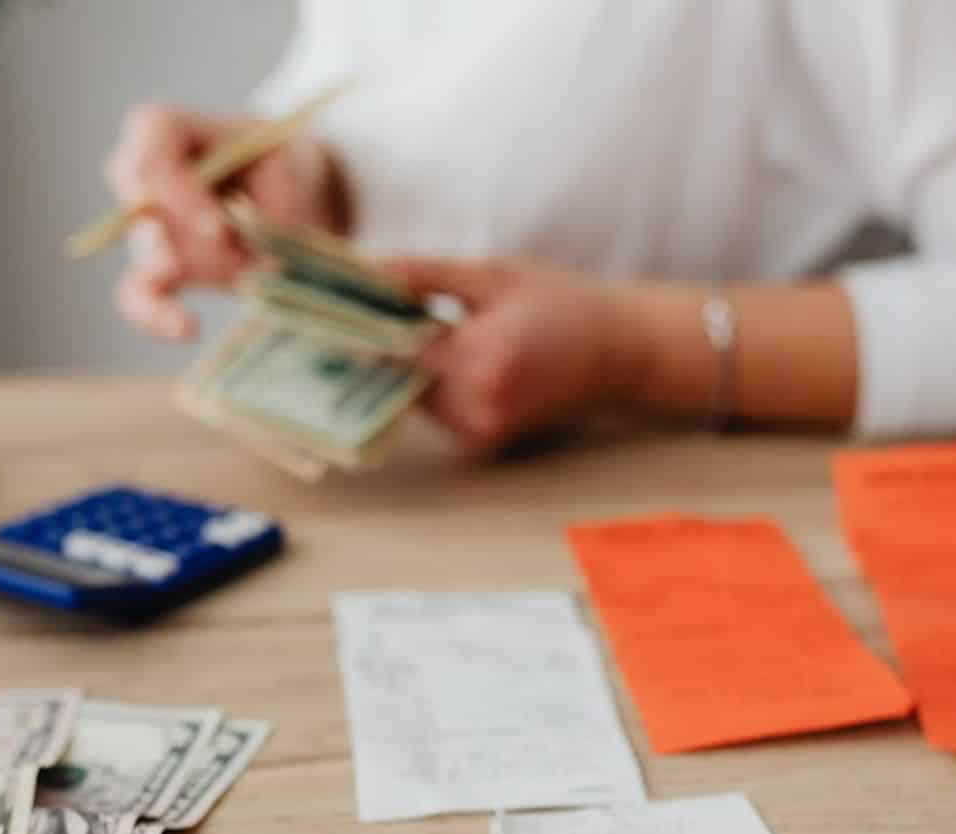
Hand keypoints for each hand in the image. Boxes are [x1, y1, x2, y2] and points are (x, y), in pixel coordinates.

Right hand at [104, 103, 346, 340]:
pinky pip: (138, 293)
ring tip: (196, 307)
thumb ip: (268, 209)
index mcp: (165, 131)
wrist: (283, 192)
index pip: (150, 153)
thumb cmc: (277, 166)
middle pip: (138, 202)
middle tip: (215, 250)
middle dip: (173, 232)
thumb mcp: (284, 170)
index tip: (217, 227)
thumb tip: (262, 266)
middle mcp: (141, 176)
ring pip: (146, 251)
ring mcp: (146, 225)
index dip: (177, 192)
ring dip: (185, 272)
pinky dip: (155, 314)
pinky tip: (186, 330)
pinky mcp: (156, 268)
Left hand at [383, 258, 651, 453]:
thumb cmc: (560, 303)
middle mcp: (478, 406)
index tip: (336, 299)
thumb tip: (361, 271)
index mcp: (483, 360)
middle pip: (397, 373)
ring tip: (428, 324)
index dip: (363, 321)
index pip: (394, 346)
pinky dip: (432, 380)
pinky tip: (452, 351)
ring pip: (412, 393)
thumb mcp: (491, 274)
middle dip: (386, 340)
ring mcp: (481, 430)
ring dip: (409, 362)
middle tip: (378, 303)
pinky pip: (435, 407)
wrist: (620, 352)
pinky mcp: (483, 441)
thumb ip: (422, 275)